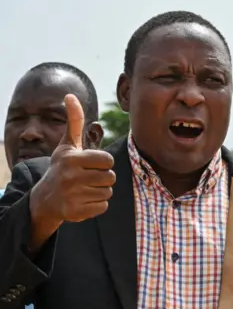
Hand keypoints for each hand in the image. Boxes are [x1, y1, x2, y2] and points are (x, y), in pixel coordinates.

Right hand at [31, 94, 115, 223]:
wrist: (46, 197)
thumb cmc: (62, 167)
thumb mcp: (67, 145)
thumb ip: (74, 122)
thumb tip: (70, 96)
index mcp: (72, 159)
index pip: (108, 160)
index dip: (104, 163)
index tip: (92, 164)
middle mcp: (71, 177)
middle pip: (110, 177)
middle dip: (103, 178)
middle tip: (87, 178)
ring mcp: (73, 195)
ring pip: (107, 192)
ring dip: (100, 191)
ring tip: (85, 189)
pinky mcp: (76, 212)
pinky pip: (103, 206)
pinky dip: (96, 205)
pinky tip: (83, 200)